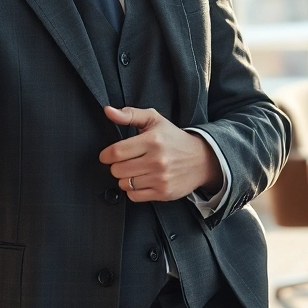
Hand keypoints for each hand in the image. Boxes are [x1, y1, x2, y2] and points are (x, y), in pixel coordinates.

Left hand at [99, 107, 221, 202]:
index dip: (106, 155)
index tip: (107, 155)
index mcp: (153, 140)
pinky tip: (142, 181)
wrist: (201, 159)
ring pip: (124, 184)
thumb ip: (130, 114)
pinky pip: (134, 196)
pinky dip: (133, 190)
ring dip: (125, 178)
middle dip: (117, 166)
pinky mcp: (163, 193)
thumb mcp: (154, 120)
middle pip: (117, 170)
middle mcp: (157, 160)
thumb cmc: (173, 138)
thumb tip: (108, 111)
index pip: (116, 152)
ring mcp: (161, 178)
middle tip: (126, 162)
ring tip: (136, 170)